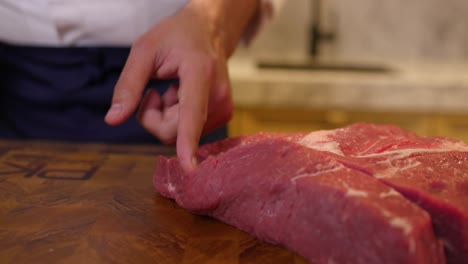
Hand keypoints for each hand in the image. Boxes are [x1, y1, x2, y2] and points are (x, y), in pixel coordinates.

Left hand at [105, 0, 258, 171]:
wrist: (209, 32)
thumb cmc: (175, 37)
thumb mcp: (144, 51)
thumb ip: (128, 86)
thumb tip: (112, 120)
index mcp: (200, 73)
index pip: (192, 113)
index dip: (188, 142)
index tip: (190, 169)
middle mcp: (217, 95)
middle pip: (174, 132)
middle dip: (154, 118)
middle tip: (153, 93)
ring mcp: (224, 108)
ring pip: (180, 135)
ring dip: (166, 117)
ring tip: (172, 90)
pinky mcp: (224, 116)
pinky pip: (188, 132)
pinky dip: (177, 118)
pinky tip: (182, 96)